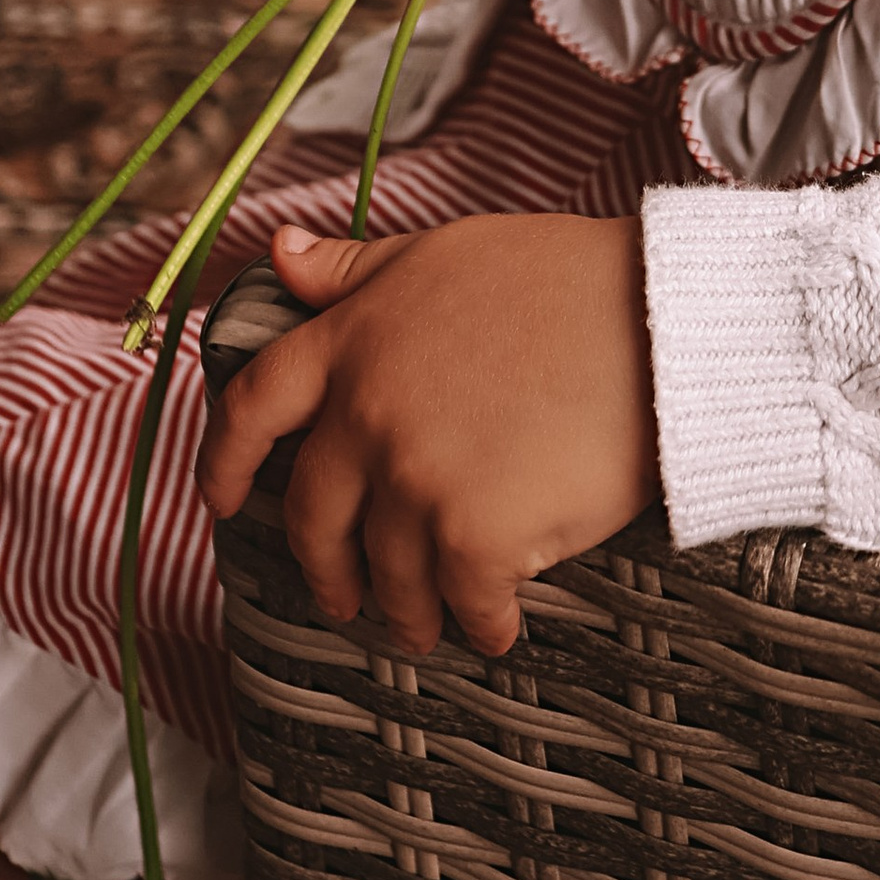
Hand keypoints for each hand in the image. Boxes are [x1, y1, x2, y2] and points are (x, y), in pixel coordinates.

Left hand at [199, 216, 658, 654]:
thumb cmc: (564, 279)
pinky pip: (464, 607)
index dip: (224, 459)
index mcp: (353, 339)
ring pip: (388, 577)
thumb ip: (356, 268)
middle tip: (348, 594)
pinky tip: (501, 626)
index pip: (254, 406)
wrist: (660, 323)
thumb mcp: (444, 254)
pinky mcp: (477, 536)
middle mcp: (369, 413)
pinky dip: (482, 625)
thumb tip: (279, 254)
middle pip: (312, 516)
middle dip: (325, 568)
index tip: (219, 500)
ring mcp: (418, 480)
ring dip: (407, 609)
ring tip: (431, 620)